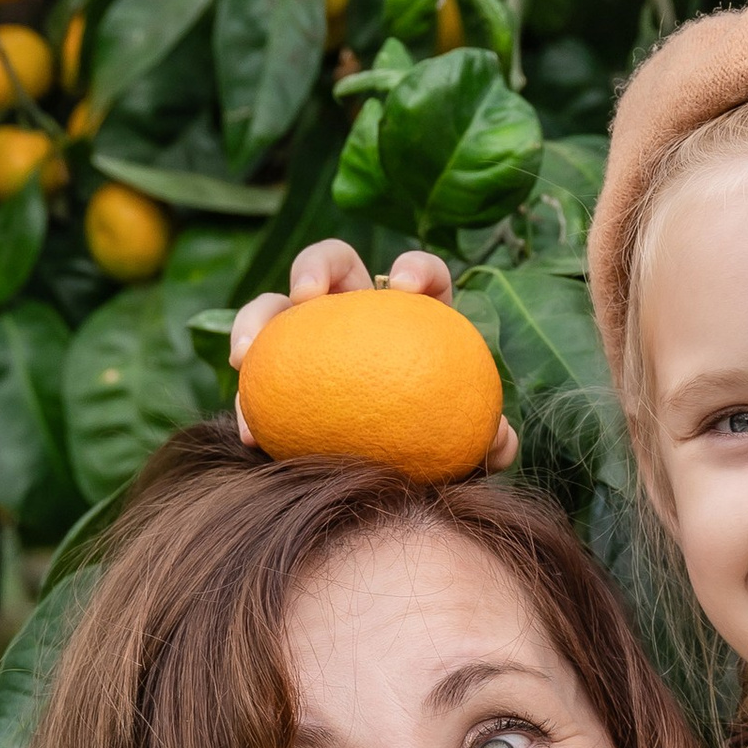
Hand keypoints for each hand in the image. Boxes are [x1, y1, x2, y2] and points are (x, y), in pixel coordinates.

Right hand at [228, 239, 519, 467]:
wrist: (397, 482)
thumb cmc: (438, 451)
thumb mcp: (464, 449)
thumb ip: (485, 442)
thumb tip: (499, 441)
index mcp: (410, 315)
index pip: (420, 275)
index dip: (417, 269)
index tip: (408, 288)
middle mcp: (356, 313)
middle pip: (332, 265)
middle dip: (316, 266)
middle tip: (308, 296)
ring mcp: (308, 338)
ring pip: (274, 310)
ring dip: (256, 321)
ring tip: (247, 358)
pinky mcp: (276, 379)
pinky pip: (257, 384)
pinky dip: (250, 405)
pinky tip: (250, 435)